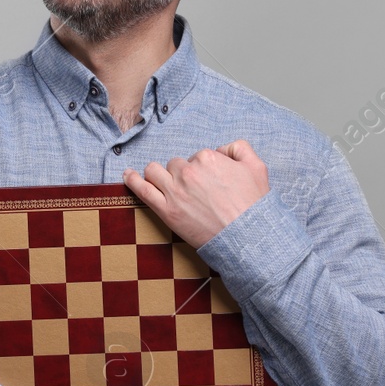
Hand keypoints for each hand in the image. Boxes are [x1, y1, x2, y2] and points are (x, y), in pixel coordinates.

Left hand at [122, 139, 268, 247]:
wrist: (246, 237)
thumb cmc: (253, 205)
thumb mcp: (257, 167)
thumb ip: (239, 148)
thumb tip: (221, 149)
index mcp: (207, 158)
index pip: (197, 156)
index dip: (203, 168)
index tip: (210, 182)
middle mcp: (188, 172)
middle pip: (176, 164)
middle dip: (182, 172)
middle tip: (195, 190)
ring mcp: (174, 191)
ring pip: (154, 171)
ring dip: (158, 174)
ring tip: (162, 181)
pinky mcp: (166, 210)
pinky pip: (142, 190)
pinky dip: (132, 180)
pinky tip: (127, 175)